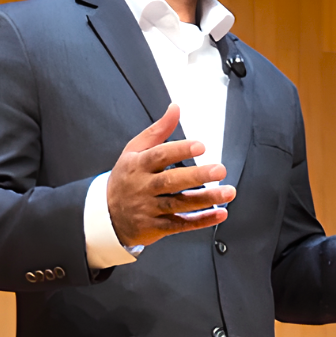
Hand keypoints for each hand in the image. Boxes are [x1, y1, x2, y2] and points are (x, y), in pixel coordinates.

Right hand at [106, 104, 234, 247]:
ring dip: (206, 199)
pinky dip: (201, 221)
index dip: (180, 150)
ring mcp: (149, 209)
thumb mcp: (134, 151)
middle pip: (171, 181)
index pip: (159, 156)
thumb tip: (175, 108)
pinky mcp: (155, 227)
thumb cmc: (126, 178)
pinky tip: (220, 214)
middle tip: (220, 170)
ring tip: (228, 192)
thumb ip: (158, 131)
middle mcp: (143, 187)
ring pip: (179, 204)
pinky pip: (180, 225)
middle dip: (197, 176)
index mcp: (138, 165)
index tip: (201, 146)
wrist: (107, 215)